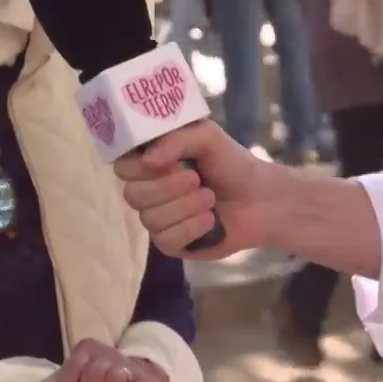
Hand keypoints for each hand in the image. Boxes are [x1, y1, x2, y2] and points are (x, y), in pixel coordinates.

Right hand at [115, 120, 271, 258]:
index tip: (168, 162)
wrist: (260, 198)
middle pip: (132, 195)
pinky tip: (210, 220)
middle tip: (196, 179)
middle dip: (168, 187)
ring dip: (185, 206)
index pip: (122, 167)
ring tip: (210, 198)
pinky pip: (165, 240)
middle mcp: (149, 191)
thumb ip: (175, 140)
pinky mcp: (172, 244)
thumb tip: (148, 161)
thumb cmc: (231, 163)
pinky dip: (190, 228)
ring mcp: (158, 219)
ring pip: (150, 219)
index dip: (140, 167)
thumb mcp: (207, 137)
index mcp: (152, 162)